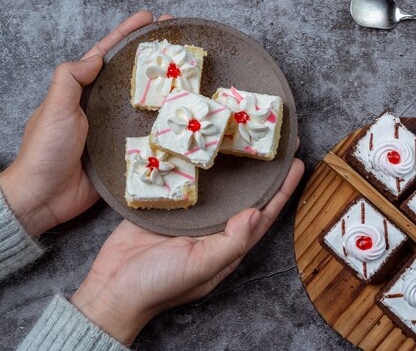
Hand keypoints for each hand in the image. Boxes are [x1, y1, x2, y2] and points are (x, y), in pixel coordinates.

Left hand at [0, 10, 168, 236]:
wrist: (44, 197)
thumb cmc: (45, 149)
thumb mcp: (55, 107)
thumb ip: (71, 78)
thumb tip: (97, 56)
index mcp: (82, 89)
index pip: (107, 53)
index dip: (128, 33)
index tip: (150, 17)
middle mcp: (100, 104)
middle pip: (131, 73)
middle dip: (153, 55)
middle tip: (180, 40)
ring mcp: (113, 126)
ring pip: (143, 101)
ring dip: (163, 87)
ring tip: (189, 73)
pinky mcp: (124, 150)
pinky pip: (147, 132)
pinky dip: (164, 122)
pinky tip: (182, 117)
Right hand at [71, 157, 303, 345]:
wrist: (111, 288)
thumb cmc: (158, 285)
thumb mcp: (199, 267)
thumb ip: (229, 243)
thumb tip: (257, 215)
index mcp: (227, 243)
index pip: (263, 212)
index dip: (283, 189)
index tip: (298, 162)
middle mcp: (213, 225)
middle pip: (245, 192)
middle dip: (261, 167)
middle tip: (272, 137)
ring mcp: (190, 213)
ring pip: (218, 182)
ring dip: (230, 160)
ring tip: (240, 133)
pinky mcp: (166, 202)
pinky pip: (185, 177)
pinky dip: (194, 160)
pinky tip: (199, 141)